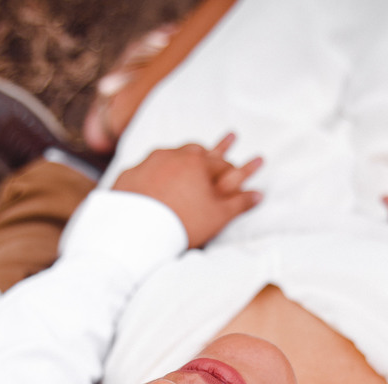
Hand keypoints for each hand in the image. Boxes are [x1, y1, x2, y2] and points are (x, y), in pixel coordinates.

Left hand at [113, 133, 262, 247]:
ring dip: (178, 158)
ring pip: (168, 155)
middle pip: (195, 150)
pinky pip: (144, 170)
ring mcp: (147, 163)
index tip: (243, 165)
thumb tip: (259, 194)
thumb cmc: (183, 224)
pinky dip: (152, 173)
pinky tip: (150, 179)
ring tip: (182, 159)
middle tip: (215, 147)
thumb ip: (239, 203)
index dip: (234, 167)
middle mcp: (171, 155)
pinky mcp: (128, 175)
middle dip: (208, 151)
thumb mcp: (218, 216)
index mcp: (197, 163)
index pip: (221, 163)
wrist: (135, 232)